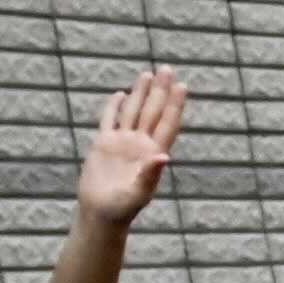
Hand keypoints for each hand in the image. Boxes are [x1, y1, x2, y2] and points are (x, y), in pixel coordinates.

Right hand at [76, 68, 189, 226]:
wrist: (101, 213)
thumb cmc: (123, 208)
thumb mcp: (139, 192)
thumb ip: (151, 174)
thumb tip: (164, 156)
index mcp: (153, 154)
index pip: (167, 123)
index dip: (174, 105)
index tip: (182, 86)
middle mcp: (140, 144)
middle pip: (152, 111)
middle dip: (160, 90)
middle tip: (167, 68)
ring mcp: (122, 143)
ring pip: (133, 112)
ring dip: (140, 93)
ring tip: (147, 74)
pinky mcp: (104, 145)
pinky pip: (110, 120)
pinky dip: (114, 107)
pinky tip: (120, 94)